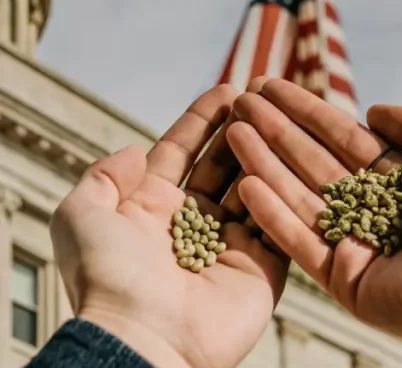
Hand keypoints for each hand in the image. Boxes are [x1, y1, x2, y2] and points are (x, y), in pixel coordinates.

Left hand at [49, 85, 288, 367]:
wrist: (145, 338)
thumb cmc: (109, 281)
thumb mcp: (80, 218)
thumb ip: (102, 178)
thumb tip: (132, 150)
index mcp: (151, 210)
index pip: (181, 153)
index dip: (202, 120)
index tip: (228, 89)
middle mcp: (192, 226)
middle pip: (222, 164)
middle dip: (241, 129)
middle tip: (262, 97)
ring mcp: (230, 245)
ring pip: (254, 187)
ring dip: (266, 152)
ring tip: (280, 119)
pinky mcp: (262, 269)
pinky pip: (279, 224)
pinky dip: (286, 194)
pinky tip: (294, 161)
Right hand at [225, 79, 401, 343]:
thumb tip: (372, 111)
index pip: (343, 139)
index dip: (307, 113)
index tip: (270, 87)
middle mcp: (376, 211)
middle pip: (315, 164)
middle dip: (277, 132)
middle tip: (239, 102)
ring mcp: (358, 246)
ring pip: (301, 198)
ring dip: (266, 165)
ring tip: (233, 131)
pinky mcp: (345, 279)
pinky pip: (302, 243)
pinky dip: (273, 215)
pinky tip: (247, 182)